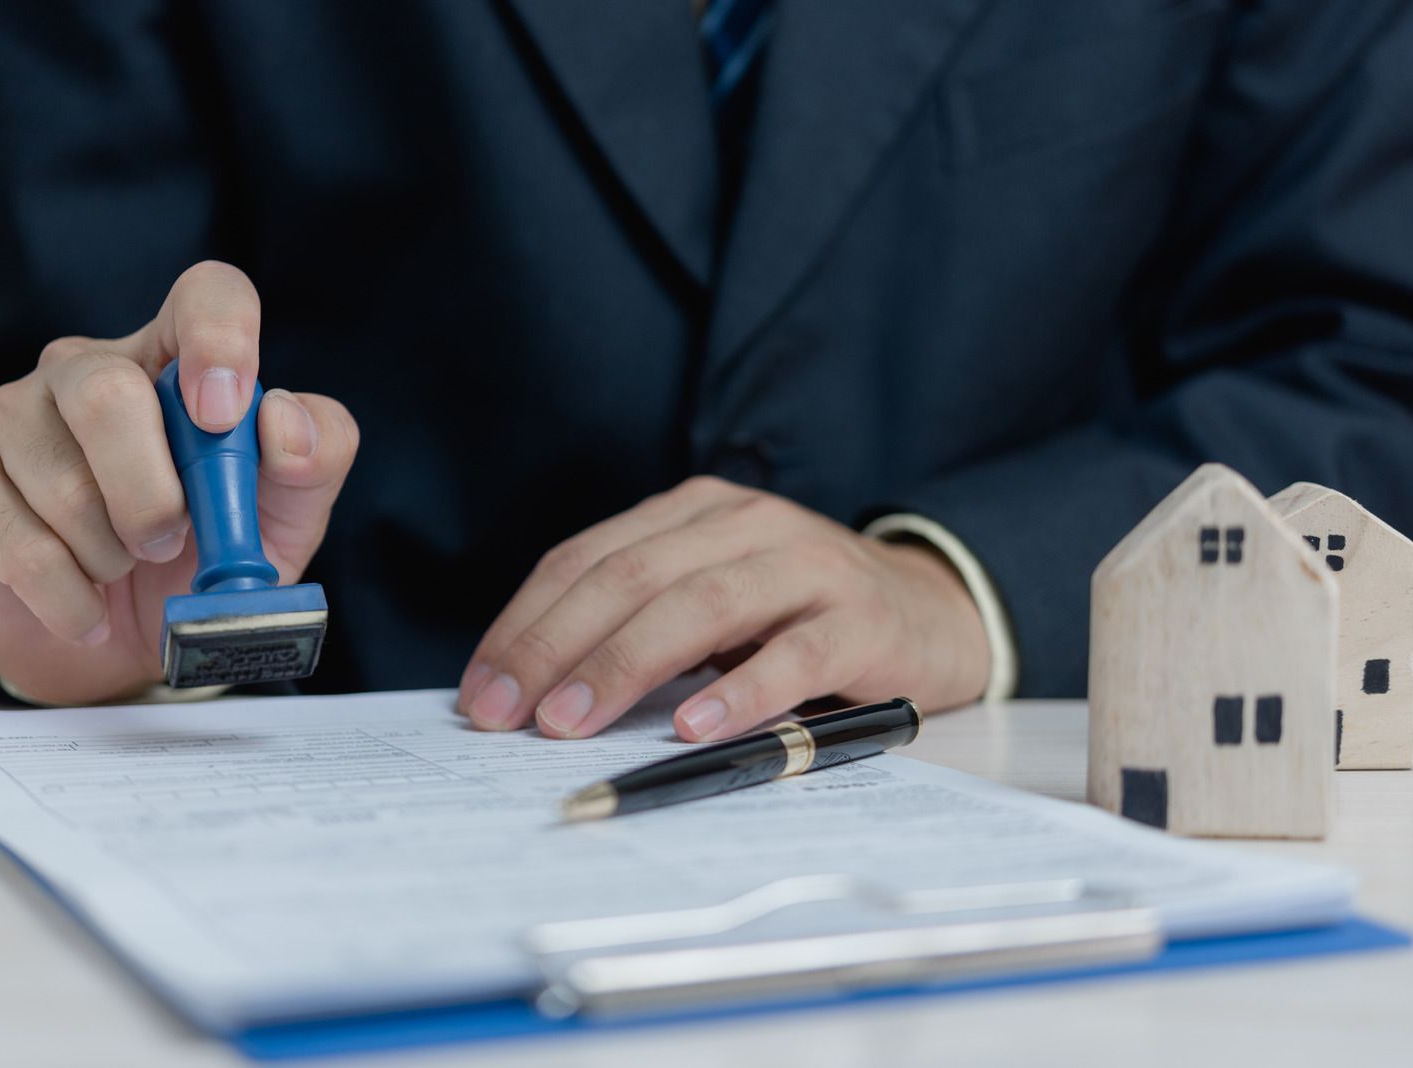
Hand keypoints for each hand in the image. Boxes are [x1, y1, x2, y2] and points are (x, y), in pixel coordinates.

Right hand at [0, 261, 359, 703]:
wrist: (124, 646)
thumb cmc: (205, 558)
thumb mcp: (284, 514)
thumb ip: (314, 457)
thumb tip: (284, 423)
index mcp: (176, 360)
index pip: (206, 295)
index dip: (220, 340)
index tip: (223, 415)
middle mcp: (86, 371)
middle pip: (108, 395)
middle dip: (153, 495)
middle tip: (173, 543)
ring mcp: (14, 420)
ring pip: (65, 487)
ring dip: (116, 556)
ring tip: (126, 567)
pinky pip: (25, 550)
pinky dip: (76, 601)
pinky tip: (89, 606)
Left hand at [457, 476, 989, 740]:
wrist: (930, 609)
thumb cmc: (796, 614)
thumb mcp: (713, 596)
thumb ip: (639, 620)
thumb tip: (533, 689)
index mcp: (693, 512)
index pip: (589, 557)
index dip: (527, 621)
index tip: (482, 687)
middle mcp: (744, 523)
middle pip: (632, 577)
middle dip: (557, 645)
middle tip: (509, 712)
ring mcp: (807, 566)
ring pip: (701, 605)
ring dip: (626, 664)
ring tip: (573, 720)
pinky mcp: (861, 620)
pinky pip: (794, 655)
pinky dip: (740, 691)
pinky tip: (693, 726)